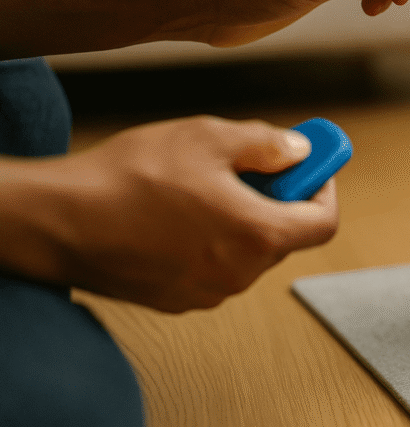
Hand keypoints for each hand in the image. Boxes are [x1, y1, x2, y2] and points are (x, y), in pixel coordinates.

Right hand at [15, 116, 338, 311]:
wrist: (58, 220)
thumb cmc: (131, 177)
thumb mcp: (208, 137)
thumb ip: (266, 144)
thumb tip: (300, 151)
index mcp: (258, 234)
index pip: (323, 222)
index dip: (323, 188)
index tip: (312, 166)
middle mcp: (239, 273)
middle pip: (285, 235)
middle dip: (278, 197)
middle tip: (254, 164)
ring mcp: (208, 291)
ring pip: (248, 250)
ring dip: (241, 218)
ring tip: (203, 185)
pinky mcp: (177, 299)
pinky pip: (214, 266)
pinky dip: (212, 240)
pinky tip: (177, 213)